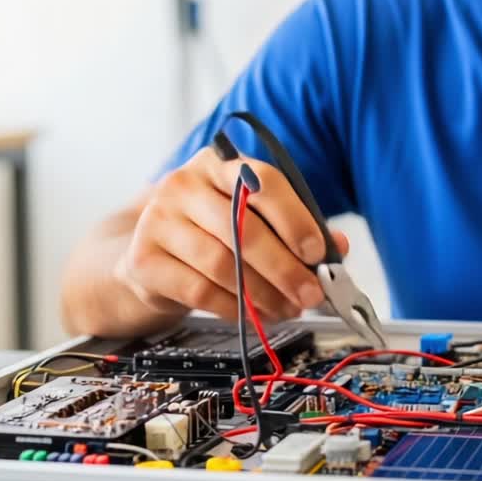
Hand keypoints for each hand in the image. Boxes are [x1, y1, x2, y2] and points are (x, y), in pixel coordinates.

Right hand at [113, 147, 348, 322]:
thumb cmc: (211, 231)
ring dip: (263, 295)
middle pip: (243, 229)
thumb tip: (337, 248)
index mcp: (218, 164)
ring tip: (288, 309)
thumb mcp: (251, 218)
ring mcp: (158, 220)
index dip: (295, 219)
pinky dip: (235, 308)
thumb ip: (294, 227)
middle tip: (310, 294)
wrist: (149, 253)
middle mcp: (184, 184)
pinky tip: (255, 315)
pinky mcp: (144, 260)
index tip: (318, 253)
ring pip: (222, 264)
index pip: (262, 182)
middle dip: (285, 268)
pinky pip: (200, 291)